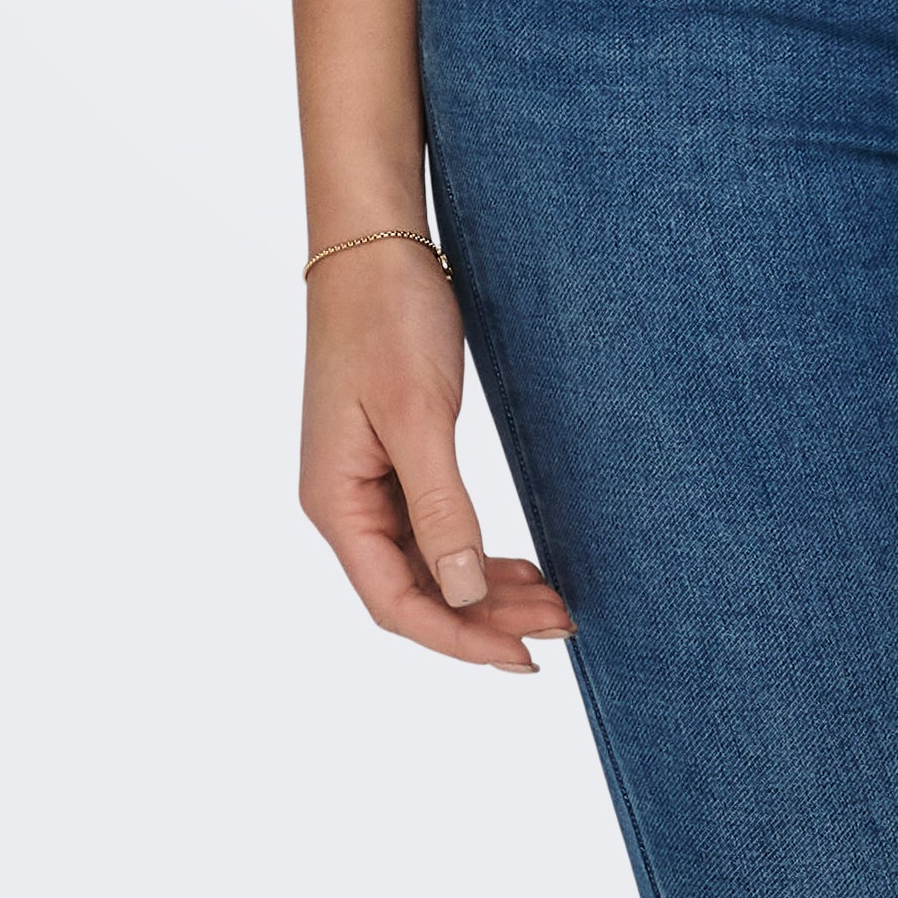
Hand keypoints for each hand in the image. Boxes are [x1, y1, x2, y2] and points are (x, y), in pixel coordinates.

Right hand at [299, 239, 573, 670]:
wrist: (373, 240)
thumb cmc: (388, 316)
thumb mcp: (419, 414)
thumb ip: (439, 507)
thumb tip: (462, 593)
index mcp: (335, 502)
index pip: (396, 603)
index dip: (459, 637)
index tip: (524, 657)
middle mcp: (343, 502)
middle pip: (415, 591)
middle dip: (486, 616)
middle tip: (563, 626)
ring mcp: (365, 480)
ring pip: (428, 563)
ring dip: (486, 588)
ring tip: (552, 603)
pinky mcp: (390, 455)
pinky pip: (431, 526)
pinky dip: (475, 549)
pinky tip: (516, 563)